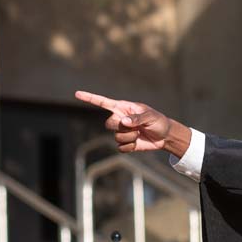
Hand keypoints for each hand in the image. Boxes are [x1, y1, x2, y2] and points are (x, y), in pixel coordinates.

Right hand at [75, 90, 190, 156]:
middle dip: (121, 127)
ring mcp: (122, 132)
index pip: (103, 102)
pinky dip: (130, 147)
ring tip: (140, 133)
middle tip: (136, 127)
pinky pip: (120, 148)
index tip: (77, 94)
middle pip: (108, 124)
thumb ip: (137, 118)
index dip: (90, 98)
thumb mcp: (150, 116)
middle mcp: (120, 119)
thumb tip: (123, 122)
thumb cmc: (158, 121)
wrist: (165, 136)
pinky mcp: (125, 143)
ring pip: (116, 137)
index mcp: (123, 108)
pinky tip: (137, 143)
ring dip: (129, 137)